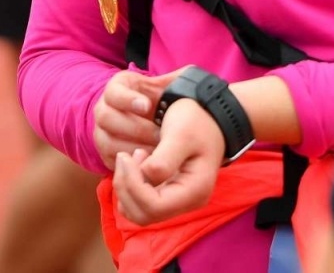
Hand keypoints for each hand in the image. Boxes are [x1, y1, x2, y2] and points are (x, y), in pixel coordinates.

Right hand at [93, 70, 176, 169]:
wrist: (158, 126)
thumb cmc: (164, 105)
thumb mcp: (170, 88)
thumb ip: (177, 81)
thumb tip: (186, 79)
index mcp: (116, 89)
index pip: (113, 92)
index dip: (127, 99)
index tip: (147, 105)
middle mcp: (104, 110)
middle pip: (106, 117)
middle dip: (135, 127)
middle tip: (159, 135)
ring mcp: (102, 133)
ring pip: (107, 141)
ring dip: (134, 147)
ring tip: (158, 151)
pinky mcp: (105, 154)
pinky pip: (111, 161)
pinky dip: (131, 163)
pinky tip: (150, 162)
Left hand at [112, 97, 224, 225]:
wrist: (207, 118)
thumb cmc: (195, 123)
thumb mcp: (181, 135)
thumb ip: (164, 159)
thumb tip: (146, 176)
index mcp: (194, 191)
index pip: (154, 207)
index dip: (132, 184)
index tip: (126, 156)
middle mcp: (187, 203)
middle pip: (143, 215)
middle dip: (126, 187)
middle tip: (126, 157)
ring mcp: (177, 201)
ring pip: (138, 213)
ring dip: (125, 188)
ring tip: (132, 159)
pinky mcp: (168, 195)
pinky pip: (140, 204)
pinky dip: (130, 187)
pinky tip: (136, 164)